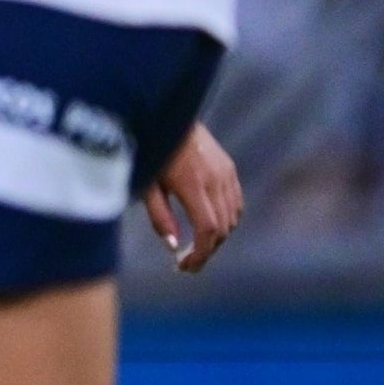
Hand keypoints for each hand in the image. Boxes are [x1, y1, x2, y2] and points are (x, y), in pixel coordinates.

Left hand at [141, 122, 242, 271]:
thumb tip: (173, 247)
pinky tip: (208, 227)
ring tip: (195, 247)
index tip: (184, 267)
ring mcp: (226, 173)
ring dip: (217, 237)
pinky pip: (236, 203)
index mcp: (193, 184)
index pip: (208, 230)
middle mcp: (215, 179)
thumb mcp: (147, 185)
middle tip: (187, 263)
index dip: (200, 254)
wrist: (169, 117)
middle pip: (222, 228)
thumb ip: (159, 217)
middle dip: (206, 251)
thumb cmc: (150, 151)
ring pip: (232, 218)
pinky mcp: (229, 168)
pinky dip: (226, 220)